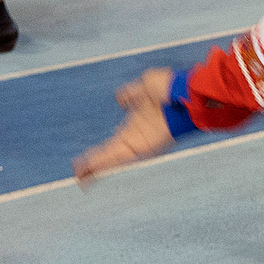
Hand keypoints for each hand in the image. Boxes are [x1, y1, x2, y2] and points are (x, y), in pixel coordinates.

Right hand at [75, 66, 179, 183]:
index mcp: (136, 125)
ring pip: (110, 160)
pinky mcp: (140, 148)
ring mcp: (138, 144)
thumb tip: (120, 99)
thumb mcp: (144, 86)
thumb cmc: (171, 89)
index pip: (114, 141)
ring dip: (94, 168)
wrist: (184, 94)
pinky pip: (115, 159)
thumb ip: (130, 93)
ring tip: (79, 177)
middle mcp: (136, 137)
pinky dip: (100, 165)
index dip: (101, 151)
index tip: (88, 158)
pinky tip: (87, 174)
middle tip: (79, 173)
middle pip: (110, 155)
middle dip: (94, 164)